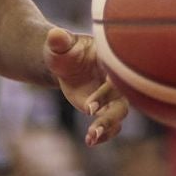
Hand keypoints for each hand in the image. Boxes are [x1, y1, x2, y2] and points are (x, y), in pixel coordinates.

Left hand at [46, 28, 129, 146]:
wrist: (65, 63)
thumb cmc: (65, 51)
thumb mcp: (61, 46)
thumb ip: (60, 41)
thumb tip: (54, 35)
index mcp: (112, 61)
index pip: (115, 77)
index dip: (105, 92)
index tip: (88, 106)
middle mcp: (117, 79)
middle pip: (122, 99)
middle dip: (109, 115)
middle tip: (93, 127)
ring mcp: (114, 95)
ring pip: (119, 113)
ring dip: (108, 127)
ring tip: (90, 138)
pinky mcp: (107, 108)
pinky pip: (113, 124)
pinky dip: (106, 133)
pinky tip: (91, 141)